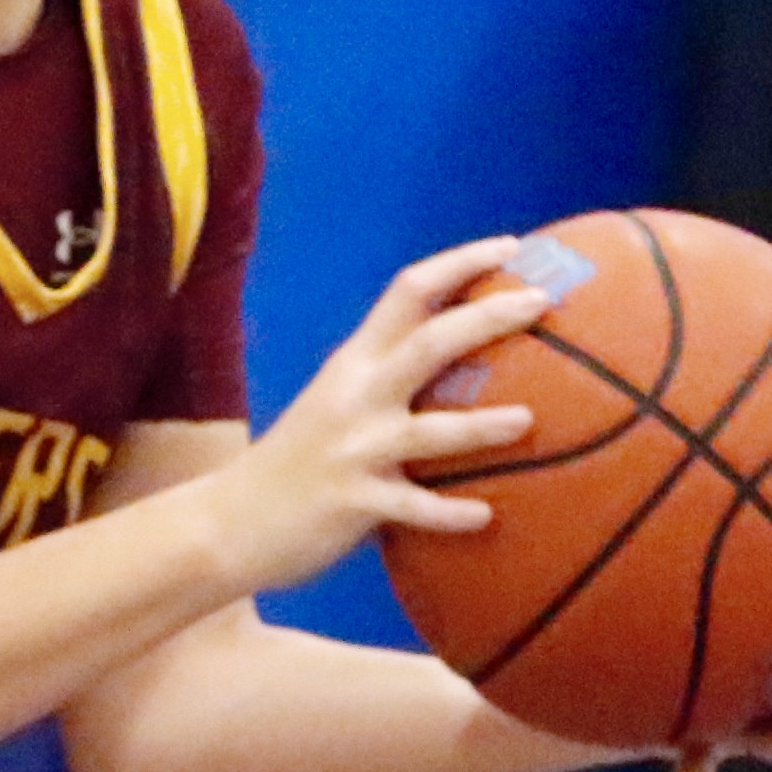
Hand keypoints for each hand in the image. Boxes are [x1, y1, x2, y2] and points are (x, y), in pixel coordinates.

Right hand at [203, 236, 546, 597]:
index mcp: (354, 362)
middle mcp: (355, 395)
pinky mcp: (354, 503)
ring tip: (529, 420)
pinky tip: (486, 517)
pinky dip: (452, 513)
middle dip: (491, 316)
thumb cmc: (299, 462)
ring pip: (432, 431)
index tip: (513, 247)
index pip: (409, 290)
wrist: (229, 523)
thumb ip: (387, 378)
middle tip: (543, 303)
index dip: (462, 263)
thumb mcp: (336, 402)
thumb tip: (464, 361)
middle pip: (431, 342)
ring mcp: (355, 450)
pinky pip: (415, 509)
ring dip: (483, 426)